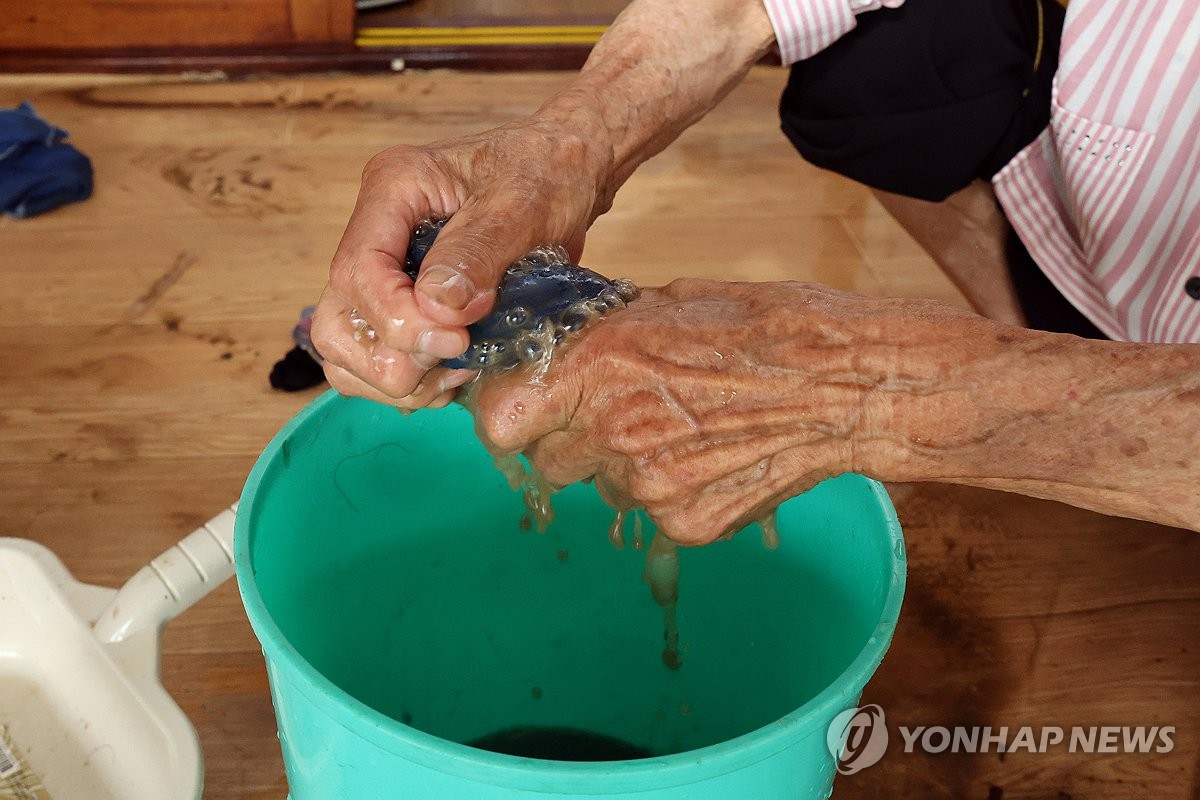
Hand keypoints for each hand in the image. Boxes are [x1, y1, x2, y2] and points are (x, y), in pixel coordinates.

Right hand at [311, 111, 614, 408]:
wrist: (565, 173)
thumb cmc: (546, 174)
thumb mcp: (521, 204)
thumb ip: (477, 252)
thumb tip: (437, 309)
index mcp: (392, 189)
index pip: (358, 270)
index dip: (397, 320)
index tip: (456, 340)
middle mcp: (375, 231)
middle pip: (337, 320)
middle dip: (389, 358)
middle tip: (454, 361)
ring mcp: (384, 270)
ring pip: (347, 348)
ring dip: (396, 379)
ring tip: (456, 373)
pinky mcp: (403, 302)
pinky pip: (378, 359)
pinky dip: (410, 383)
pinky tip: (456, 376)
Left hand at [470, 278, 1199, 538]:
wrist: (853, 384)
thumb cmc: (769, 325)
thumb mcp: (673, 302)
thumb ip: (606, 334)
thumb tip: (569, 346)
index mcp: (600, 364)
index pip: (498, 419)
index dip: (509, 413)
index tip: (525, 405)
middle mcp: (613, 431)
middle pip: (547, 461)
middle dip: (568, 439)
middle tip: (611, 413)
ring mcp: (651, 487)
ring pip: (603, 489)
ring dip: (621, 466)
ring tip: (680, 431)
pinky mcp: (690, 525)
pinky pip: (656, 514)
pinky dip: (673, 493)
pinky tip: (714, 458)